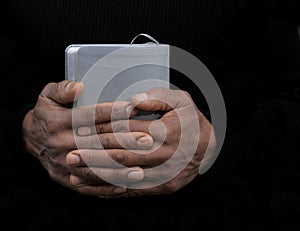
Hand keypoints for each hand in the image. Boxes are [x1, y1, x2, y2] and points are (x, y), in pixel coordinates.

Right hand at [22, 80, 152, 195]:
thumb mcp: (47, 96)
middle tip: (147, 140)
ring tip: (140, 170)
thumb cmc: (47, 114)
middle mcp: (61, 144)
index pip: (89, 116)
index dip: (111, 112)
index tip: (133, 109)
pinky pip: (86, 187)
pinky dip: (105, 188)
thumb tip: (79, 87)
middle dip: (124, 141)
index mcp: (58, 122)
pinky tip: (124, 187)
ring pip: (94, 168)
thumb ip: (62, 89)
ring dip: (118, 170)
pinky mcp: (65, 179)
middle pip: (96, 143)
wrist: (31, 139)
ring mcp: (62, 165)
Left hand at [67, 88, 215, 196]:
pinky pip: (134, 191)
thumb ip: (157, 97)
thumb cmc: (190, 120)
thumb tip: (133, 100)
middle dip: (94, 156)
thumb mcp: (180, 100)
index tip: (82, 131)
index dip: (102, 131)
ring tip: (76, 174)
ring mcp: (164, 175)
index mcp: (166, 132)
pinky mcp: (162, 187)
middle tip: (71, 155)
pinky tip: (96, 189)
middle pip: (122, 157)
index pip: (128, 132)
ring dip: (99, 177)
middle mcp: (164, 156)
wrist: (207, 148)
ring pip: (125, 178)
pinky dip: (113, 191)